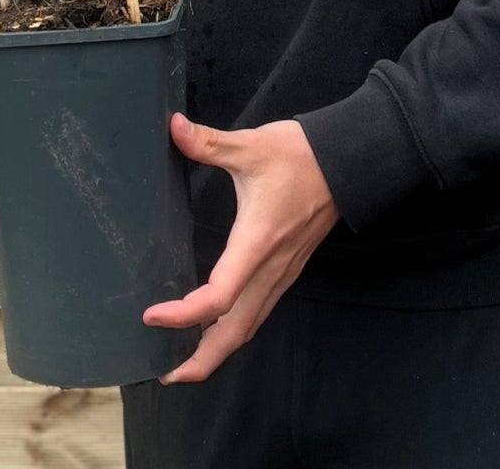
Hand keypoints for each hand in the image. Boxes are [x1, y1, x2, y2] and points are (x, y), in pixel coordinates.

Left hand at [143, 113, 339, 383]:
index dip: (183, 315)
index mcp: (257, 243)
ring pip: (248, 326)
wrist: (348, 160)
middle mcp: (270, 268)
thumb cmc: (301, 155)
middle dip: (201, 359)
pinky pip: (258, 311)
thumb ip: (209, 142)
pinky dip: (234, 329)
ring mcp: (282, 272)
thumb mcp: (252, 145)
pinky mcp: (288, 268)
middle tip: (164, 374)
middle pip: (235, 332)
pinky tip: (216, 325)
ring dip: (217, 349)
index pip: (218, 297)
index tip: (151, 315)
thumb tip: (173, 126)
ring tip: (183, 359)